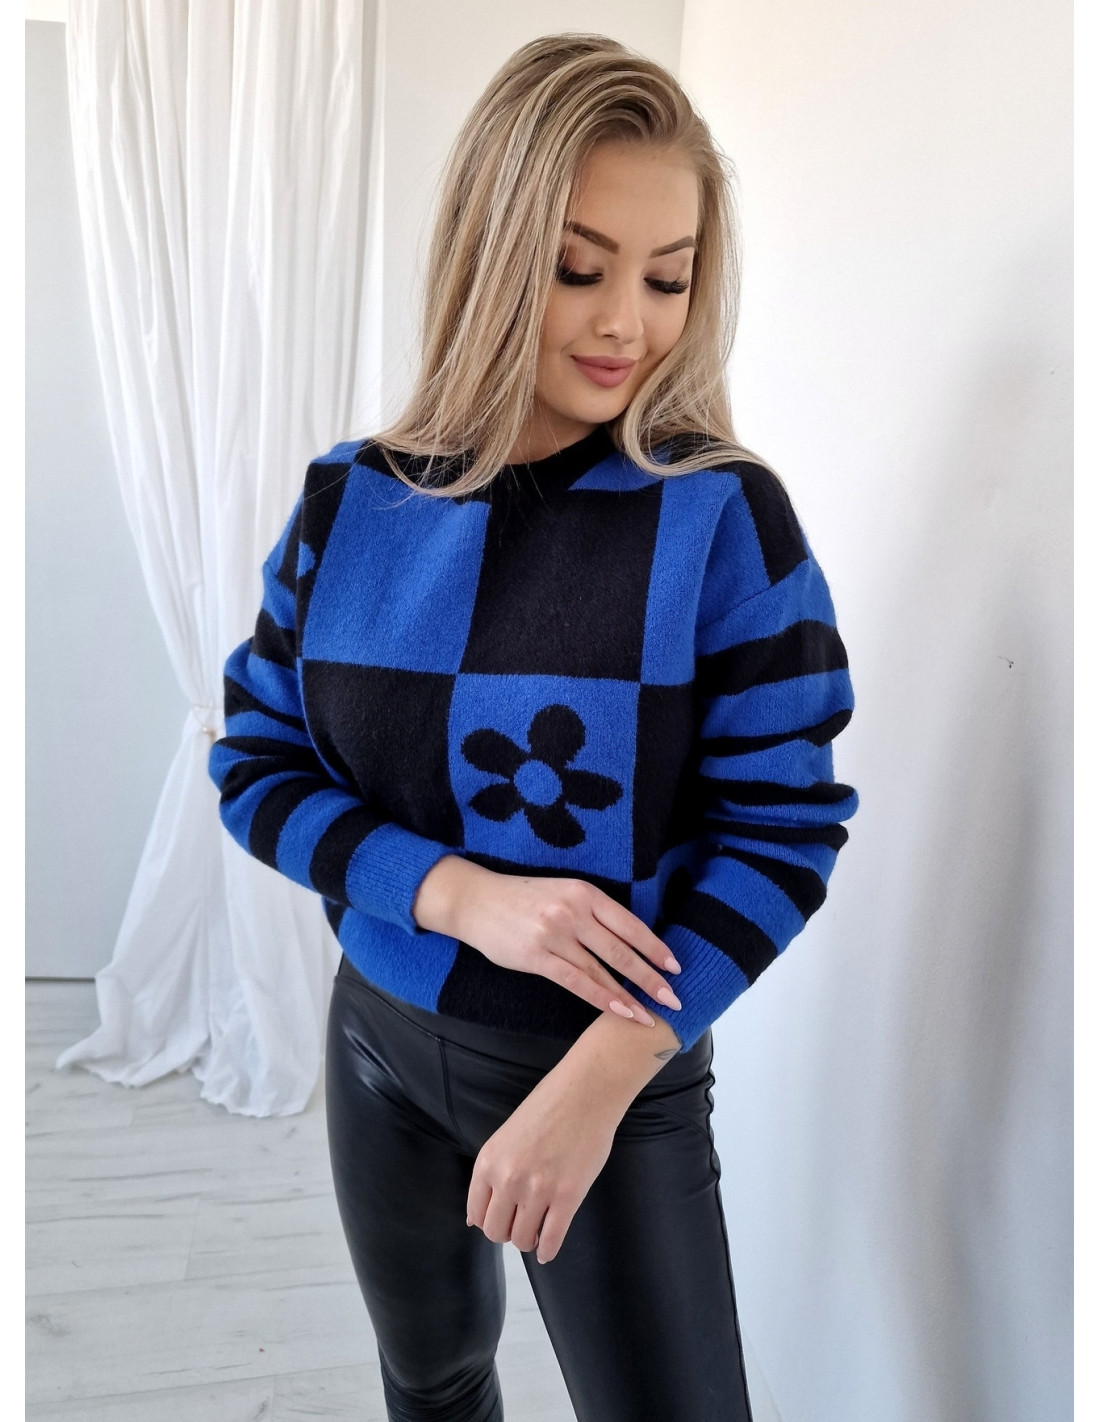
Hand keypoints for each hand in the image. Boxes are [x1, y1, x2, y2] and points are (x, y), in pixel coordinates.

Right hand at [414, 856, 682, 1025]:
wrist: (476, 900)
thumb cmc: (523, 898)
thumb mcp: (563, 892)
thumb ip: (592, 913)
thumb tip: (628, 942)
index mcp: (585, 892)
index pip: (630, 924)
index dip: (655, 948)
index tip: (675, 967)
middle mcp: (573, 911)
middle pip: (622, 951)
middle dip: (651, 978)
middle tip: (674, 998)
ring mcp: (555, 934)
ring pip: (602, 970)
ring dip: (630, 996)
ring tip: (650, 1015)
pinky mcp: (537, 956)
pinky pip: (576, 982)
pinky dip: (601, 999)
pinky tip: (619, 1011)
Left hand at [465, 1066, 618, 1264]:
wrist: (585, 1091)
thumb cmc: (548, 1108)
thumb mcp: (505, 1138)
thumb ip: (491, 1175)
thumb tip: (473, 1221)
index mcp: (488, 1162)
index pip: (476, 1214)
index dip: (490, 1221)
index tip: (503, 1218)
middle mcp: (507, 1179)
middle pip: (496, 1232)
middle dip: (508, 1232)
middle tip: (521, 1224)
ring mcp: (537, 1190)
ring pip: (522, 1240)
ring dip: (529, 1241)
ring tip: (537, 1231)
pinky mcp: (567, 1197)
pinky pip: (552, 1240)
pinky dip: (548, 1251)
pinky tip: (548, 1249)